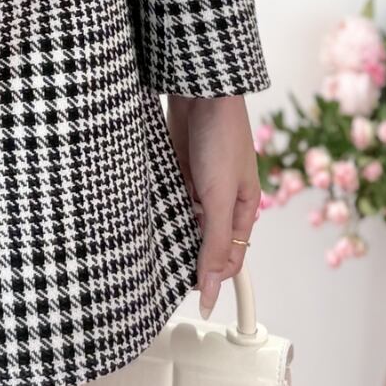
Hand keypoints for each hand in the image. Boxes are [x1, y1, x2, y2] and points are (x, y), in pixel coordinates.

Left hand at [165, 93, 260, 318]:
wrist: (200, 89)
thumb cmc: (223, 135)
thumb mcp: (221, 197)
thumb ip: (215, 243)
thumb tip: (211, 289)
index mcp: (243, 210)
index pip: (228, 259)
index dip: (210, 278)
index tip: (188, 296)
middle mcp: (221, 200)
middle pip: (202, 241)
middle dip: (185, 254)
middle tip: (159, 271)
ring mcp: (197, 185)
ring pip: (182, 221)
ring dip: (168, 229)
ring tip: (147, 245)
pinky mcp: (176, 169)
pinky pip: (167, 198)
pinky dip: (157, 207)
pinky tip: (142, 215)